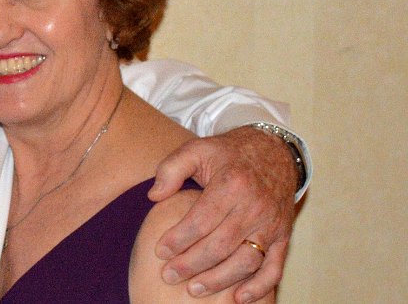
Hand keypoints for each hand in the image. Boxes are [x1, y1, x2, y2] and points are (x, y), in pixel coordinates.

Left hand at [148, 126, 297, 301]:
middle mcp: (254, 206)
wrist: (273, 152)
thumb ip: (171, 169)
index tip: (160, 252)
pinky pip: (274, 267)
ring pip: (246, 261)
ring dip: (220, 279)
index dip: (179, 239)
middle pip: (221, 245)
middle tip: (169, 275)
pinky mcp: (284, 236)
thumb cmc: (228, 153)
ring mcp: (271, 224)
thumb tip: (153, 196)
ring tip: (194, 289)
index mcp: (231, 183)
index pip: (201, 220)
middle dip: (192, 264)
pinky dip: (259, 287)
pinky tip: (238, 298)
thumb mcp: (196, 148)